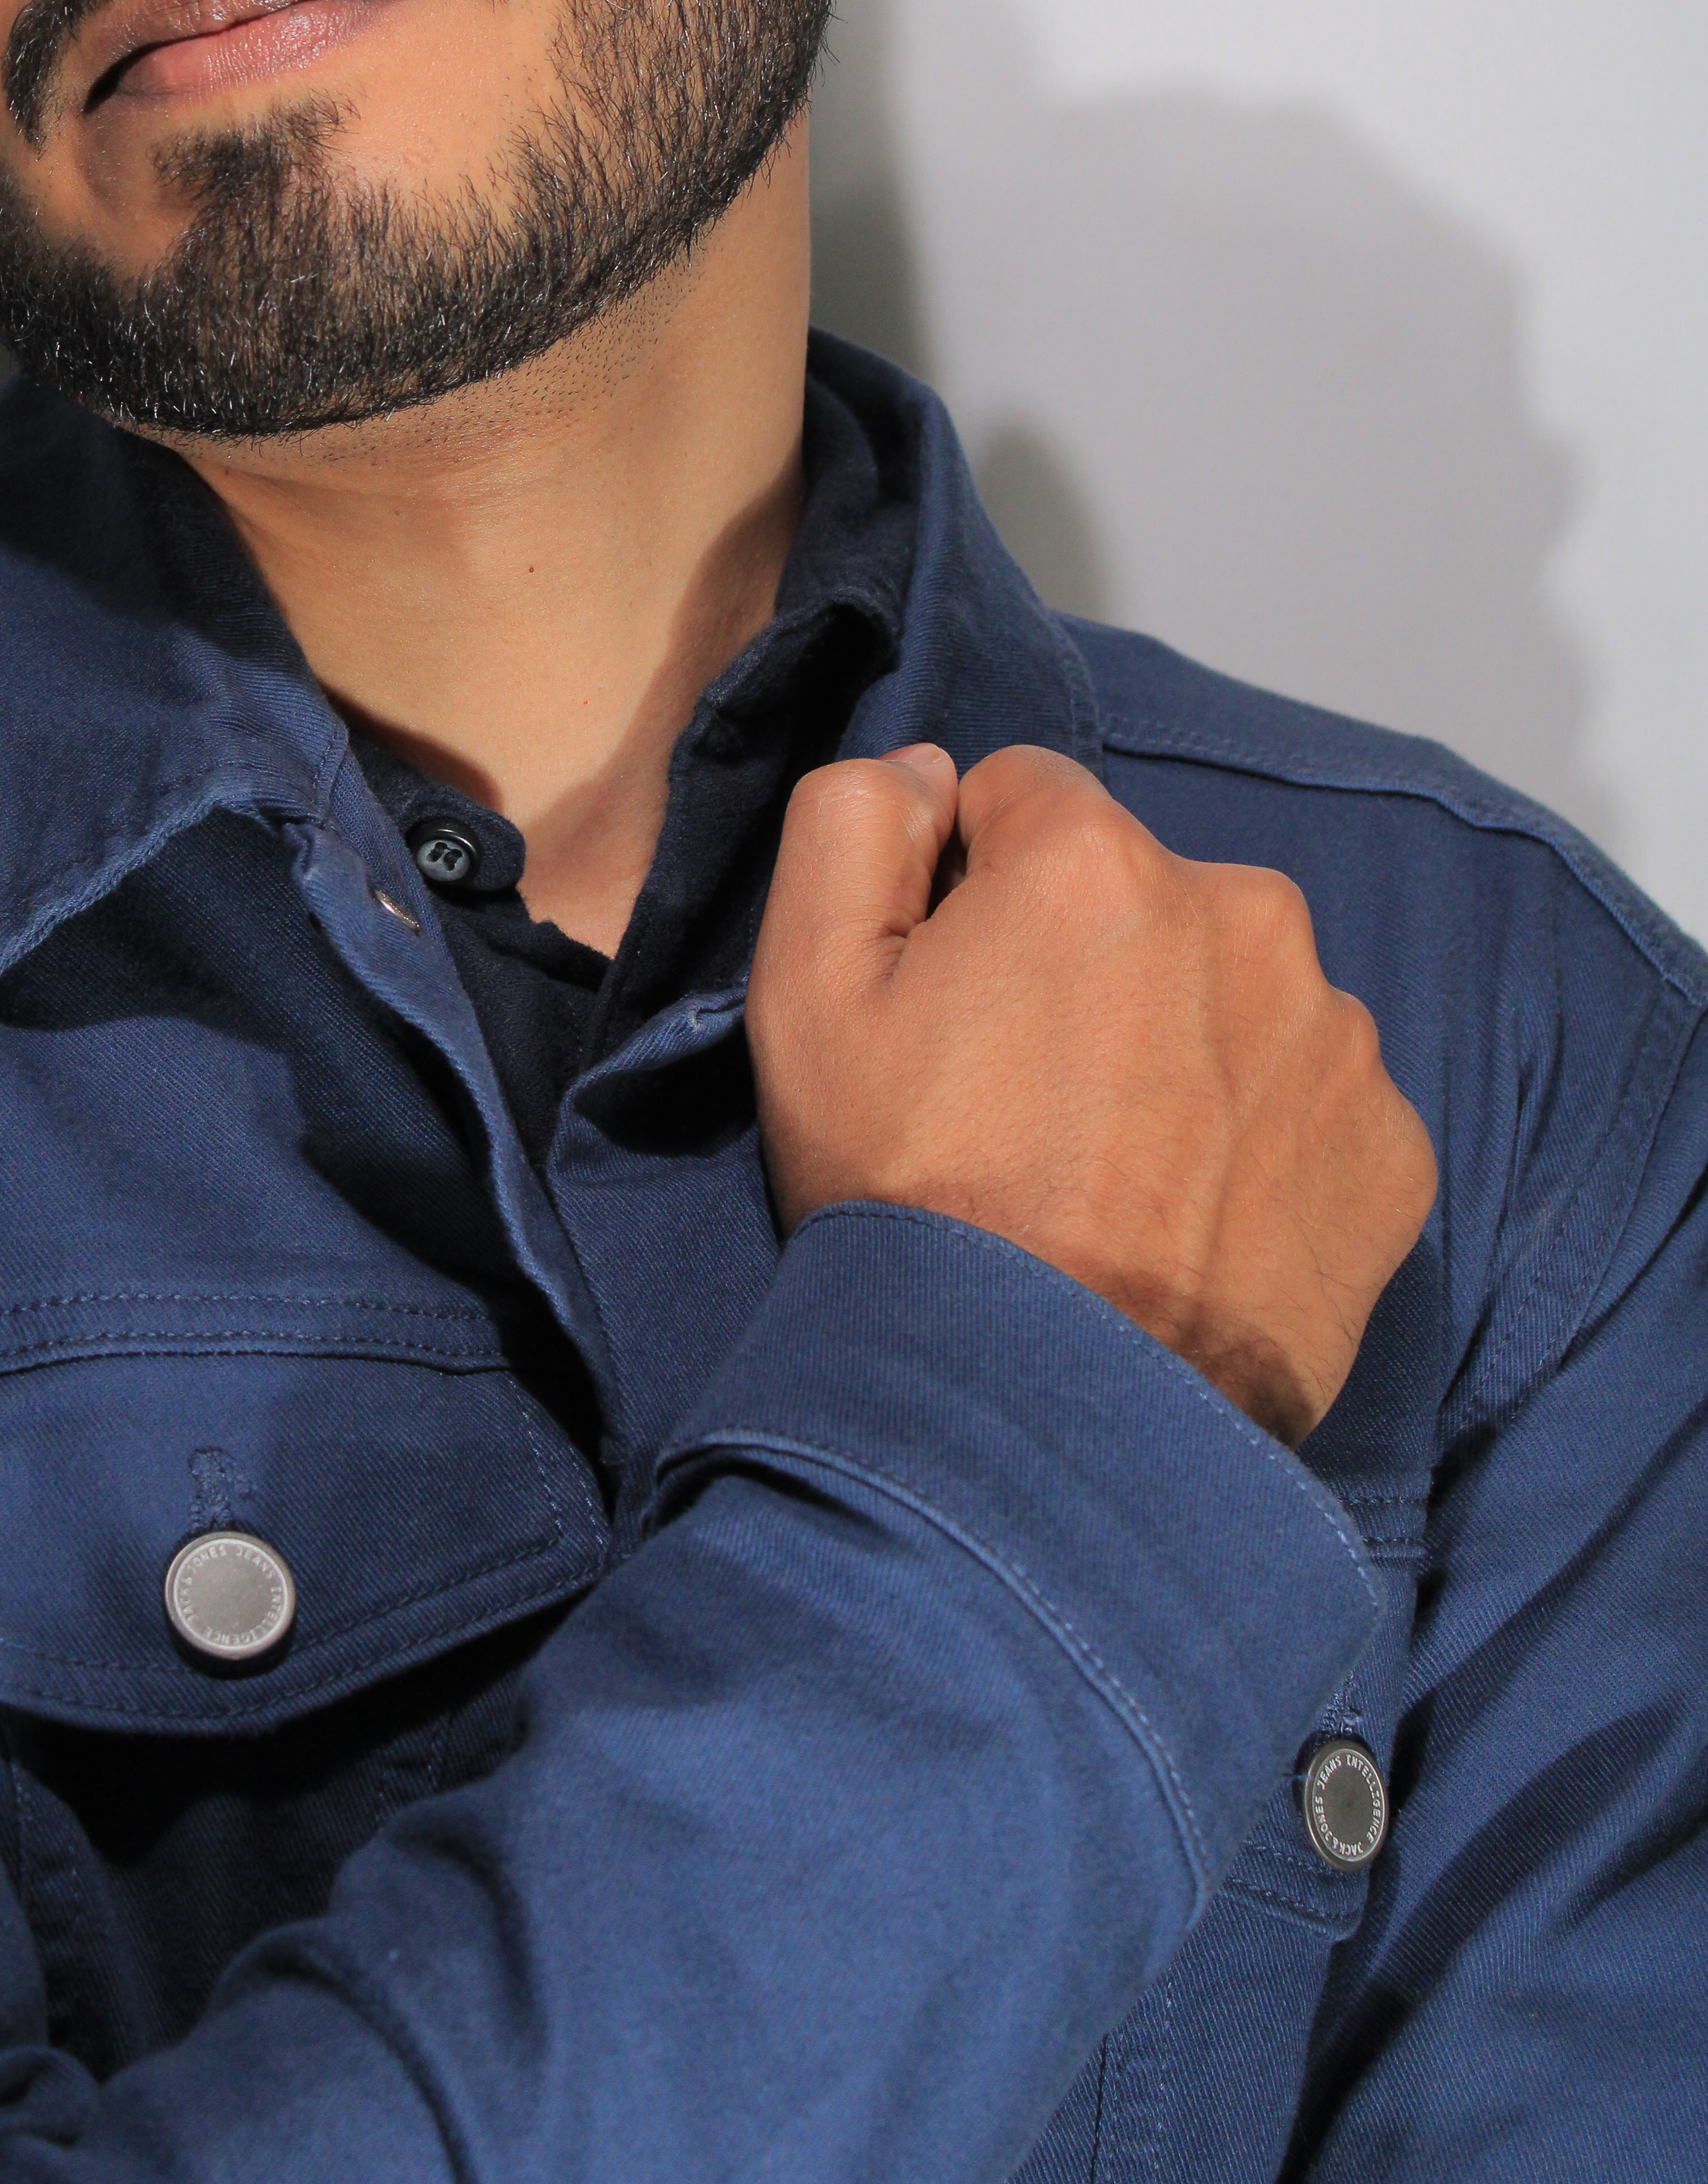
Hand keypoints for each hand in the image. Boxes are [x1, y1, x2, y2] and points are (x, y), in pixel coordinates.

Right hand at [745, 743, 1436, 1442]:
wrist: (1047, 1427)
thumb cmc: (911, 1201)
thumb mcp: (805, 999)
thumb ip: (848, 828)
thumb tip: (929, 771)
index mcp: (1095, 860)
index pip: (1022, 799)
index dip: (971, 889)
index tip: (954, 998)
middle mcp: (1243, 913)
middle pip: (1141, 895)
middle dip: (1089, 963)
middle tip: (1028, 1101)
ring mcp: (1335, 1036)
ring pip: (1236, 994)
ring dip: (1184, 1048)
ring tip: (1115, 1176)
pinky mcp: (1393, 1149)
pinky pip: (1313, 1101)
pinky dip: (1262, 1144)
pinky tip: (1194, 1224)